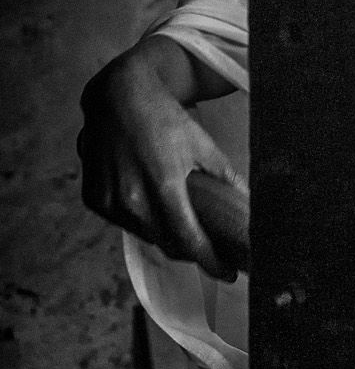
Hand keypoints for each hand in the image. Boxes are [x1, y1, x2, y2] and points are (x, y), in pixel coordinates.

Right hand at [79, 38, 245, 279]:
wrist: (119, 97)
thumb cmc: (164, 118)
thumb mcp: (202, 144)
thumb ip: (224, 177)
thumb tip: (247, 201)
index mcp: (164, 186)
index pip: (190, 240)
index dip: (211, 261)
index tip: (228, 272)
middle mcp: (132, 199)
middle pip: (168, 243)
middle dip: (192, 252)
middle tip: (211, 251)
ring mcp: (110, 200)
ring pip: (145, 235)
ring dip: (166, 237)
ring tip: (186, 232)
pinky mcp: (94, 198)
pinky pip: (123, 224)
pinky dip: (142, 223)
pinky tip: (155, 213)